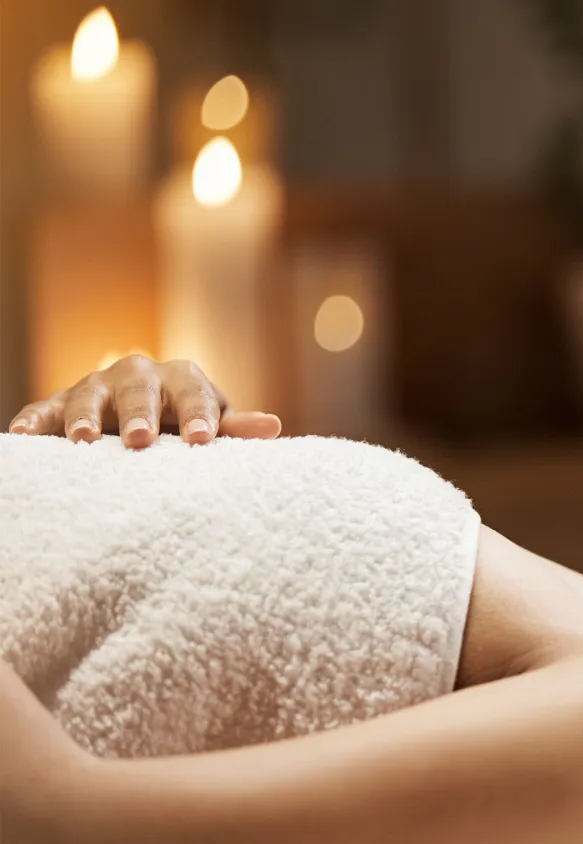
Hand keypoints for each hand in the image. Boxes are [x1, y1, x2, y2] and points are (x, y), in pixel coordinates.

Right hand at [7, 355, 281, 447]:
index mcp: (180, 379)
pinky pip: (43, 409)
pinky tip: (24, 437)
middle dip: (140, 413)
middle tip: (142, 440)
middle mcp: (137, 376)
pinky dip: (34, 421)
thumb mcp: (210, 422)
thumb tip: (272, 427)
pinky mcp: (59, 403)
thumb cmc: (184, 422)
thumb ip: (234, 428)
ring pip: (88, 396)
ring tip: (84, 442)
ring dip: (85, 417)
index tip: (203, 441)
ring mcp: (96, 387)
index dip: (199, 415)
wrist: (140, 415)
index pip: (194, 393)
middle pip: (138, 389)